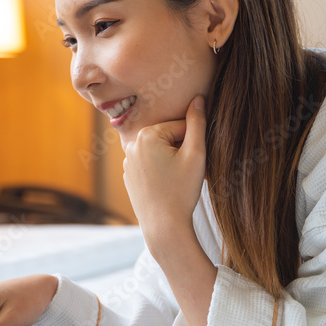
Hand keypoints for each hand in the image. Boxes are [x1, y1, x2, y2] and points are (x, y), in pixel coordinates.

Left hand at [123, 94, 206, 248]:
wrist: (164, 227)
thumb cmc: (182, 191)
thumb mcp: (196, 154)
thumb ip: (197, 123)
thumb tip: (198, 98)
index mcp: (146, 135)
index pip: (181, 127)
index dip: (194, 144)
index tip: (194, 163)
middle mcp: (132, 144)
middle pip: (168, 137)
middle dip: (182, 150)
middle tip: (187, 173)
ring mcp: (128, 161)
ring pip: (160, 152)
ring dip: (173, 160)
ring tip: (178, 182)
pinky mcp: (129, 175)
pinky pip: (150, 165)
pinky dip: (161, 171)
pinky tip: (167, 187)